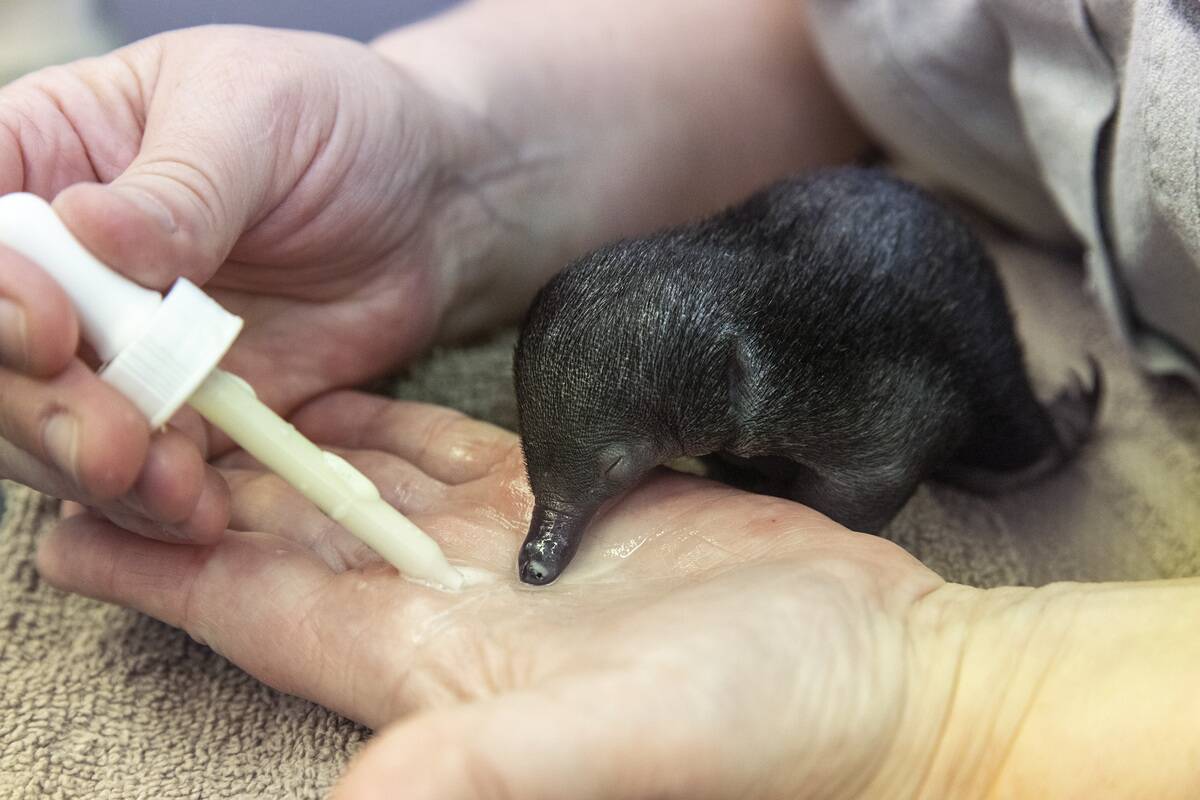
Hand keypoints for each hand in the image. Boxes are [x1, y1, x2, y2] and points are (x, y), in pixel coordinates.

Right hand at [0, 26, 475, 543]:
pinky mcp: (182, 413)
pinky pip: (140, 476)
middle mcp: (61, 268)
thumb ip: (179, 184)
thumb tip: (90, 231)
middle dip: (38, 410)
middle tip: (115, 444)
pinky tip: (200, 509)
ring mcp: (115, 349)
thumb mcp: (259, 116)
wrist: (430, 209)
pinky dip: (157, 503)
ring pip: (47, 432)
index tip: (53, 331)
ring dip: (94, 477)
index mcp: (45, 159)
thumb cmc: (338, 126)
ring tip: (176, 490)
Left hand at [37, 392, 963, 797]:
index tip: (69, 532)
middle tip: (116, 422)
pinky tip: (344, 402)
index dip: (171, 573)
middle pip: (299, 546)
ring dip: (289, 452)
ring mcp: (516, 561)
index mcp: (441, 673)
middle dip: (207, 493)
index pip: (270, 616)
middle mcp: (458, 619)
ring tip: (207, 393)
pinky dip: (393, 431)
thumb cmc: (763, 729)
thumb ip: (479, 771)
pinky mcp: (577, 512)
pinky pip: (455, 460)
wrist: (881, 679)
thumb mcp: (614, 748)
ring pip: (369, 494)